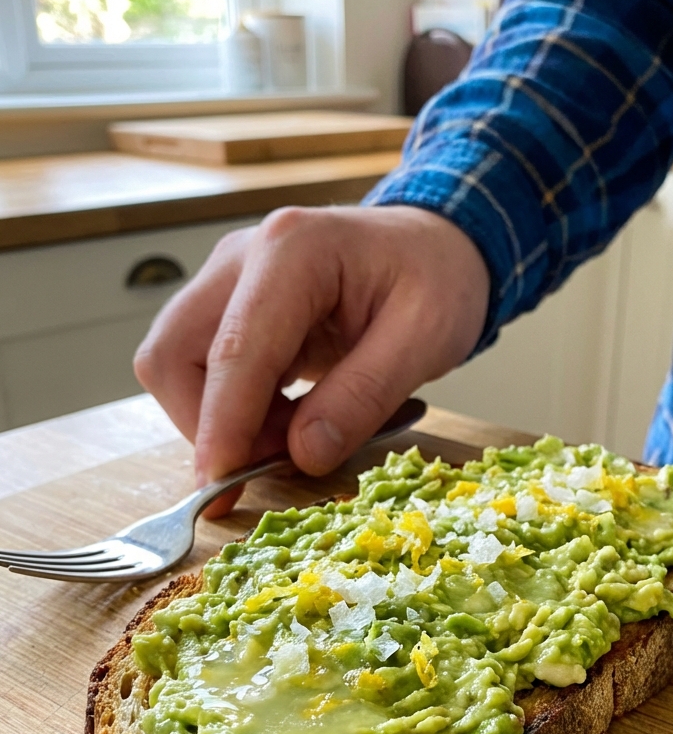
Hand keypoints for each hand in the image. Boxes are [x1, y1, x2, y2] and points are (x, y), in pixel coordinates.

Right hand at [133, 205, 489, 513]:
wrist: (436, 247)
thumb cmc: (437, 280)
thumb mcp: (426, 339)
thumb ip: (364, 396)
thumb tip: (303, 454)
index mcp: (293, 250)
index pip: (235, 350)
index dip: (223, 426)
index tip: (221, 486)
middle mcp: (243, 257)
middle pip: (173, 354)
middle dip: (208, 423)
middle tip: (273, 460)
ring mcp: (228, 280)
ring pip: (176, 365)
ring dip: (220, 420)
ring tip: (291, 436)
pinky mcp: (229, 306)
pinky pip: (202, 370)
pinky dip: (234, 410)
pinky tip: (286, 420)